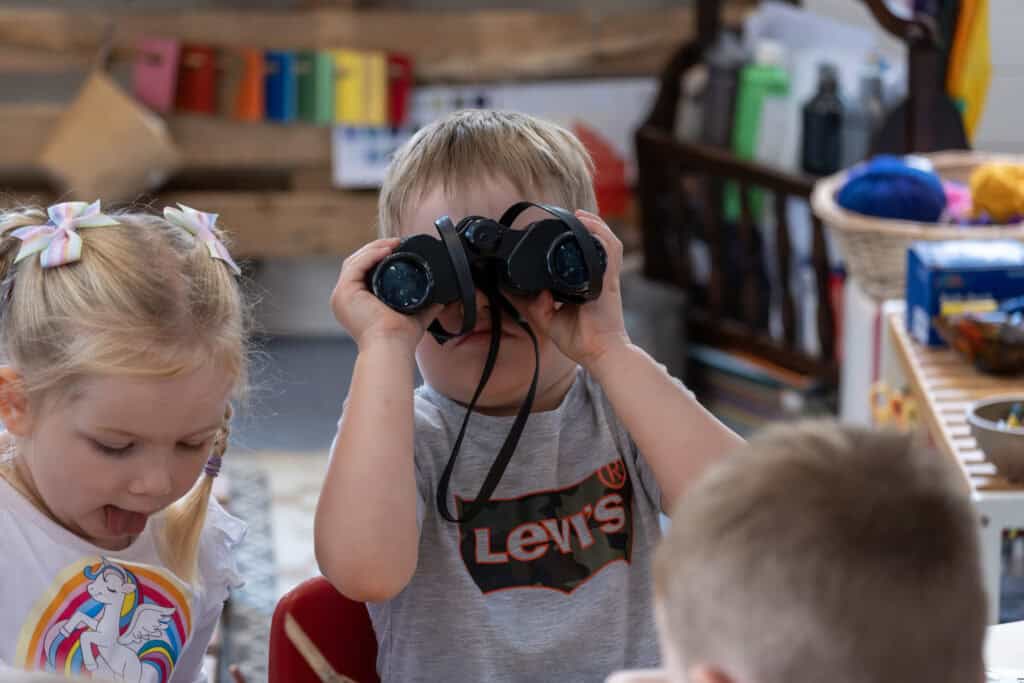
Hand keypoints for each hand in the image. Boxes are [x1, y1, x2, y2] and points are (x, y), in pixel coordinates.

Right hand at [330, 239, 441, 351]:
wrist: (393, 346)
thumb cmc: (400, 338)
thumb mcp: (415, 316)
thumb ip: (427, 307)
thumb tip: (443, 298)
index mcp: (357, 304)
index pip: (364, 272)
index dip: (379, 257)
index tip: (399, 249)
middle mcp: (345, 299)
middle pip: (358, 263)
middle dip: (377, 249)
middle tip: (398, 242)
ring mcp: (341, 296)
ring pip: (355, 261)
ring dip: (375, 248)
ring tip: (394, 243)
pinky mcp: (343, 293)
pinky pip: (355, 265)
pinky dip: (370, 255)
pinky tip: (386, 250)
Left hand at [522, 210, 629, 367]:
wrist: (601, 353)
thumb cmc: (583, 341)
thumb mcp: (550, 321)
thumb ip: (536, 306)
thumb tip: (525, 290)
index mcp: (587, 287)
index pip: (582, 259)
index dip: (574, 244)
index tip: (558, 234)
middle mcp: (598, 279)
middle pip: (596, 245)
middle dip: (585, 228)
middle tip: (569, 217)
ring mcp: (605, 278)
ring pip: (605, 242)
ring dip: (594, 226)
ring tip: (579, 215)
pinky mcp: (609, 281)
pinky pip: (609, 251)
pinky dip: (601, 234)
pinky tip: (588, 224)